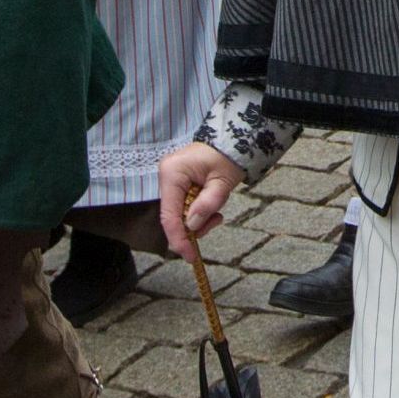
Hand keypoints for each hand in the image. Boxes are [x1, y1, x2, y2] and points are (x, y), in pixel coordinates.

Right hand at [157, 142, 246, 261]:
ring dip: (199, 218)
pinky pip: (185, 206)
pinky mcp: (178, 184)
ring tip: (217, 211)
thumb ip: (207, 204)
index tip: (190, 256)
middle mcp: (166, 176)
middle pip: (173, 216)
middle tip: (215, 221)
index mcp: (172, 173)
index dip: (178, 238)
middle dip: (195, 225)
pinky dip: (199, 211)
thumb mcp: (222, 183)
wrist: (232, 142)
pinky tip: (213, 204)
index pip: (169, 215)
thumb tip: (192, 226)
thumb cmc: (227, 157)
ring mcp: (171, 180)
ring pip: (180, 214)